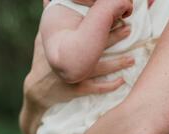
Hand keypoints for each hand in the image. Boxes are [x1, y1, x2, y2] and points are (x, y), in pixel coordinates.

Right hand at [20, 2, 133, 133]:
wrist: (36, 90)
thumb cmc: (41, 61)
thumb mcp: (42, 38)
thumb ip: (48, 19)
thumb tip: (46, 0)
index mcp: (65, 43)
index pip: (86, 29)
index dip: (101, 22)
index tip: (115, 15)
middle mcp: (71, 58)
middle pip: (97, 45)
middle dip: (114, 36)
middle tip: (129, 30)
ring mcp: (75, 74)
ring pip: (101, 68)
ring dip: (118, 63)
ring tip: (132, 59)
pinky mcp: (77, 89)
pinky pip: (97, 88)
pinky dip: (110, 85)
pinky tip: (122, 81)